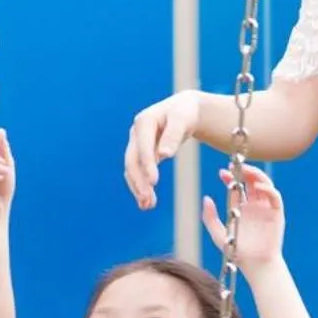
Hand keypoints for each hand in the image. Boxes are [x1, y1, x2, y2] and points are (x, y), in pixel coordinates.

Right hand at [125, 91, 199, 208]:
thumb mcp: (182, 120)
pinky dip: (142, 187)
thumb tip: (164, 155)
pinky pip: (138, 173)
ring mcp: (136, 144)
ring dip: (138, 188)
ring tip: (148, 206)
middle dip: (138, 181)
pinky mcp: (141, 154)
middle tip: (147, 200)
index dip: (147, 165)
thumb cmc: (185, 113)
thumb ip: (173, 136)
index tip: (155, 182)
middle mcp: (135, 134)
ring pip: (132, 169)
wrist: (183, 111)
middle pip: (132, 161)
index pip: (143, 147)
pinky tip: (148, 203)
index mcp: (144, 122)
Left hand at [201, 165, 284, 271]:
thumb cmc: (237, 252)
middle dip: (244, 171)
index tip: (223, 172)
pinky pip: (275, 196)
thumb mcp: (218, 233)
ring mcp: (266, 208)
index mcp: (242, 208)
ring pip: (264, 184)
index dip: (231, 177)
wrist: (255, 265)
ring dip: (256, 175)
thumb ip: (209, 217)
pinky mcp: (277, 214)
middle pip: (251, 181)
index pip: (238, 186)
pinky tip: (257, 186)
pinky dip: (268, 188)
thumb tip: (206, 198)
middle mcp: (255, 206)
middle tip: (235, 167)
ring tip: (246, 171)